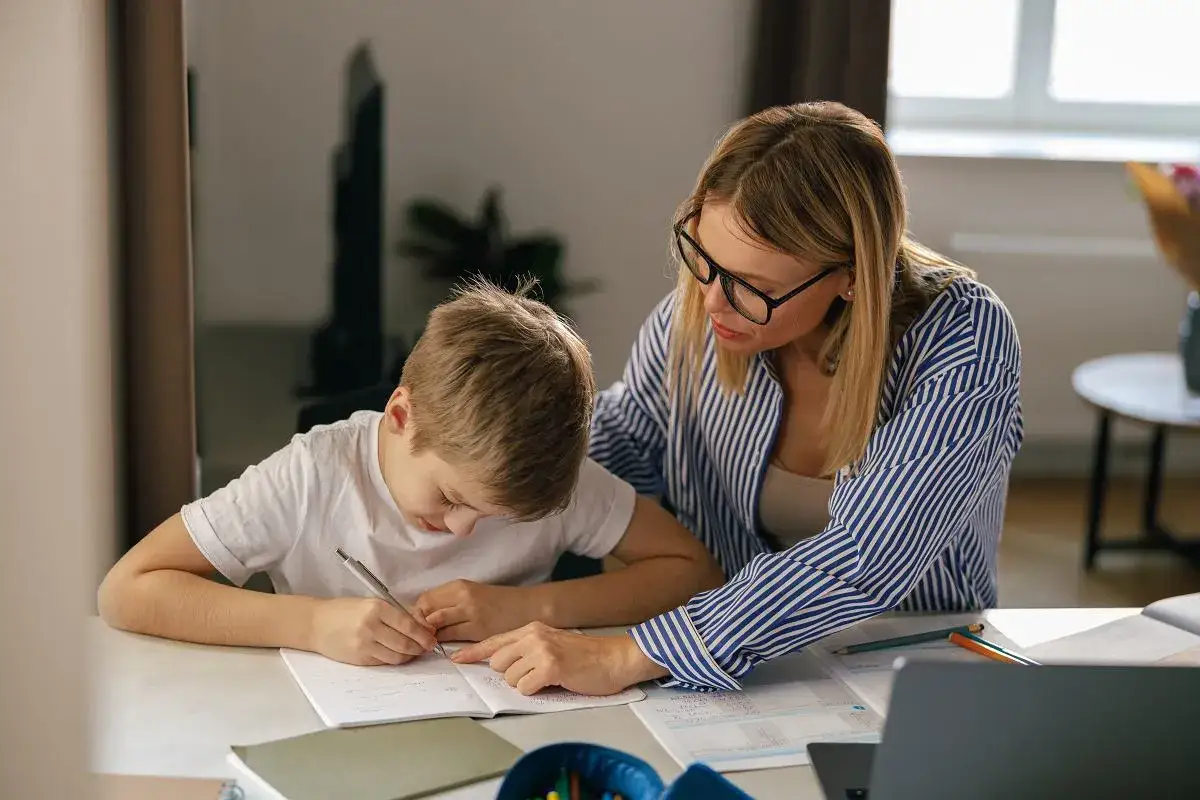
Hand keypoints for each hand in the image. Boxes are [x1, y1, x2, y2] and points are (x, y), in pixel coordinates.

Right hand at [308, 597, 437, 665]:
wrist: (316, 623)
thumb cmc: (346, 611)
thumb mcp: (372, 603)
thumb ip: (398, 613)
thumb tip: (425, 624)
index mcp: (377, 608)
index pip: (408, 625)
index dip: (423, 634)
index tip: (432, 638)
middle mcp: (371, 627)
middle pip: (405, 644)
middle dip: (420, 648)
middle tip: (426, 647)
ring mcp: (364, 645)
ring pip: (397, 656)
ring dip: (409, 656)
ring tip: (413, 651)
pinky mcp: (359, 659)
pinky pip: (384, 662)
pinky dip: (394, 659)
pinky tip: (397, 654)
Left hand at [414, 580, 536, 641]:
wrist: (526, 607)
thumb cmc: (498, 602)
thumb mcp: (472, 594)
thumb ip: (450, 602)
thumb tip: (426, 616)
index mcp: (459, 586)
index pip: (425, 598)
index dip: (417, 613)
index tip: (417, 624)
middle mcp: (462, 596)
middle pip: (426, 610)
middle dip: (418, 625)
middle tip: (418, 637)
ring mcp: (470, 612)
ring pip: (435, 624)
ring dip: (428, 635)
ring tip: (428, 643)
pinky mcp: (477, 629)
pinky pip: (451, 637)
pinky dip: (443, 643)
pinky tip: (443, 647)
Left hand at [451, 622, 667, 695]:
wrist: (615, 658)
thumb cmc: (586, 656)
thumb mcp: (553, 643)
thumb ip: (528, 648)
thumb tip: (503, 665)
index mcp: (532, 628)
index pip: (494, 641)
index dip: (473, 652)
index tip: (457, 659)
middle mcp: (533, 635)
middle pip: (498, 662)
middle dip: (512, 675)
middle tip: (535, 675)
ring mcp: (541, 650)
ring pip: (510, 678)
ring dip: (526, 684)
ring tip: (549, 678)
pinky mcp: (550, 666)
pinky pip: (525, 687)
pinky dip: (536, 690)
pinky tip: (554, 683)